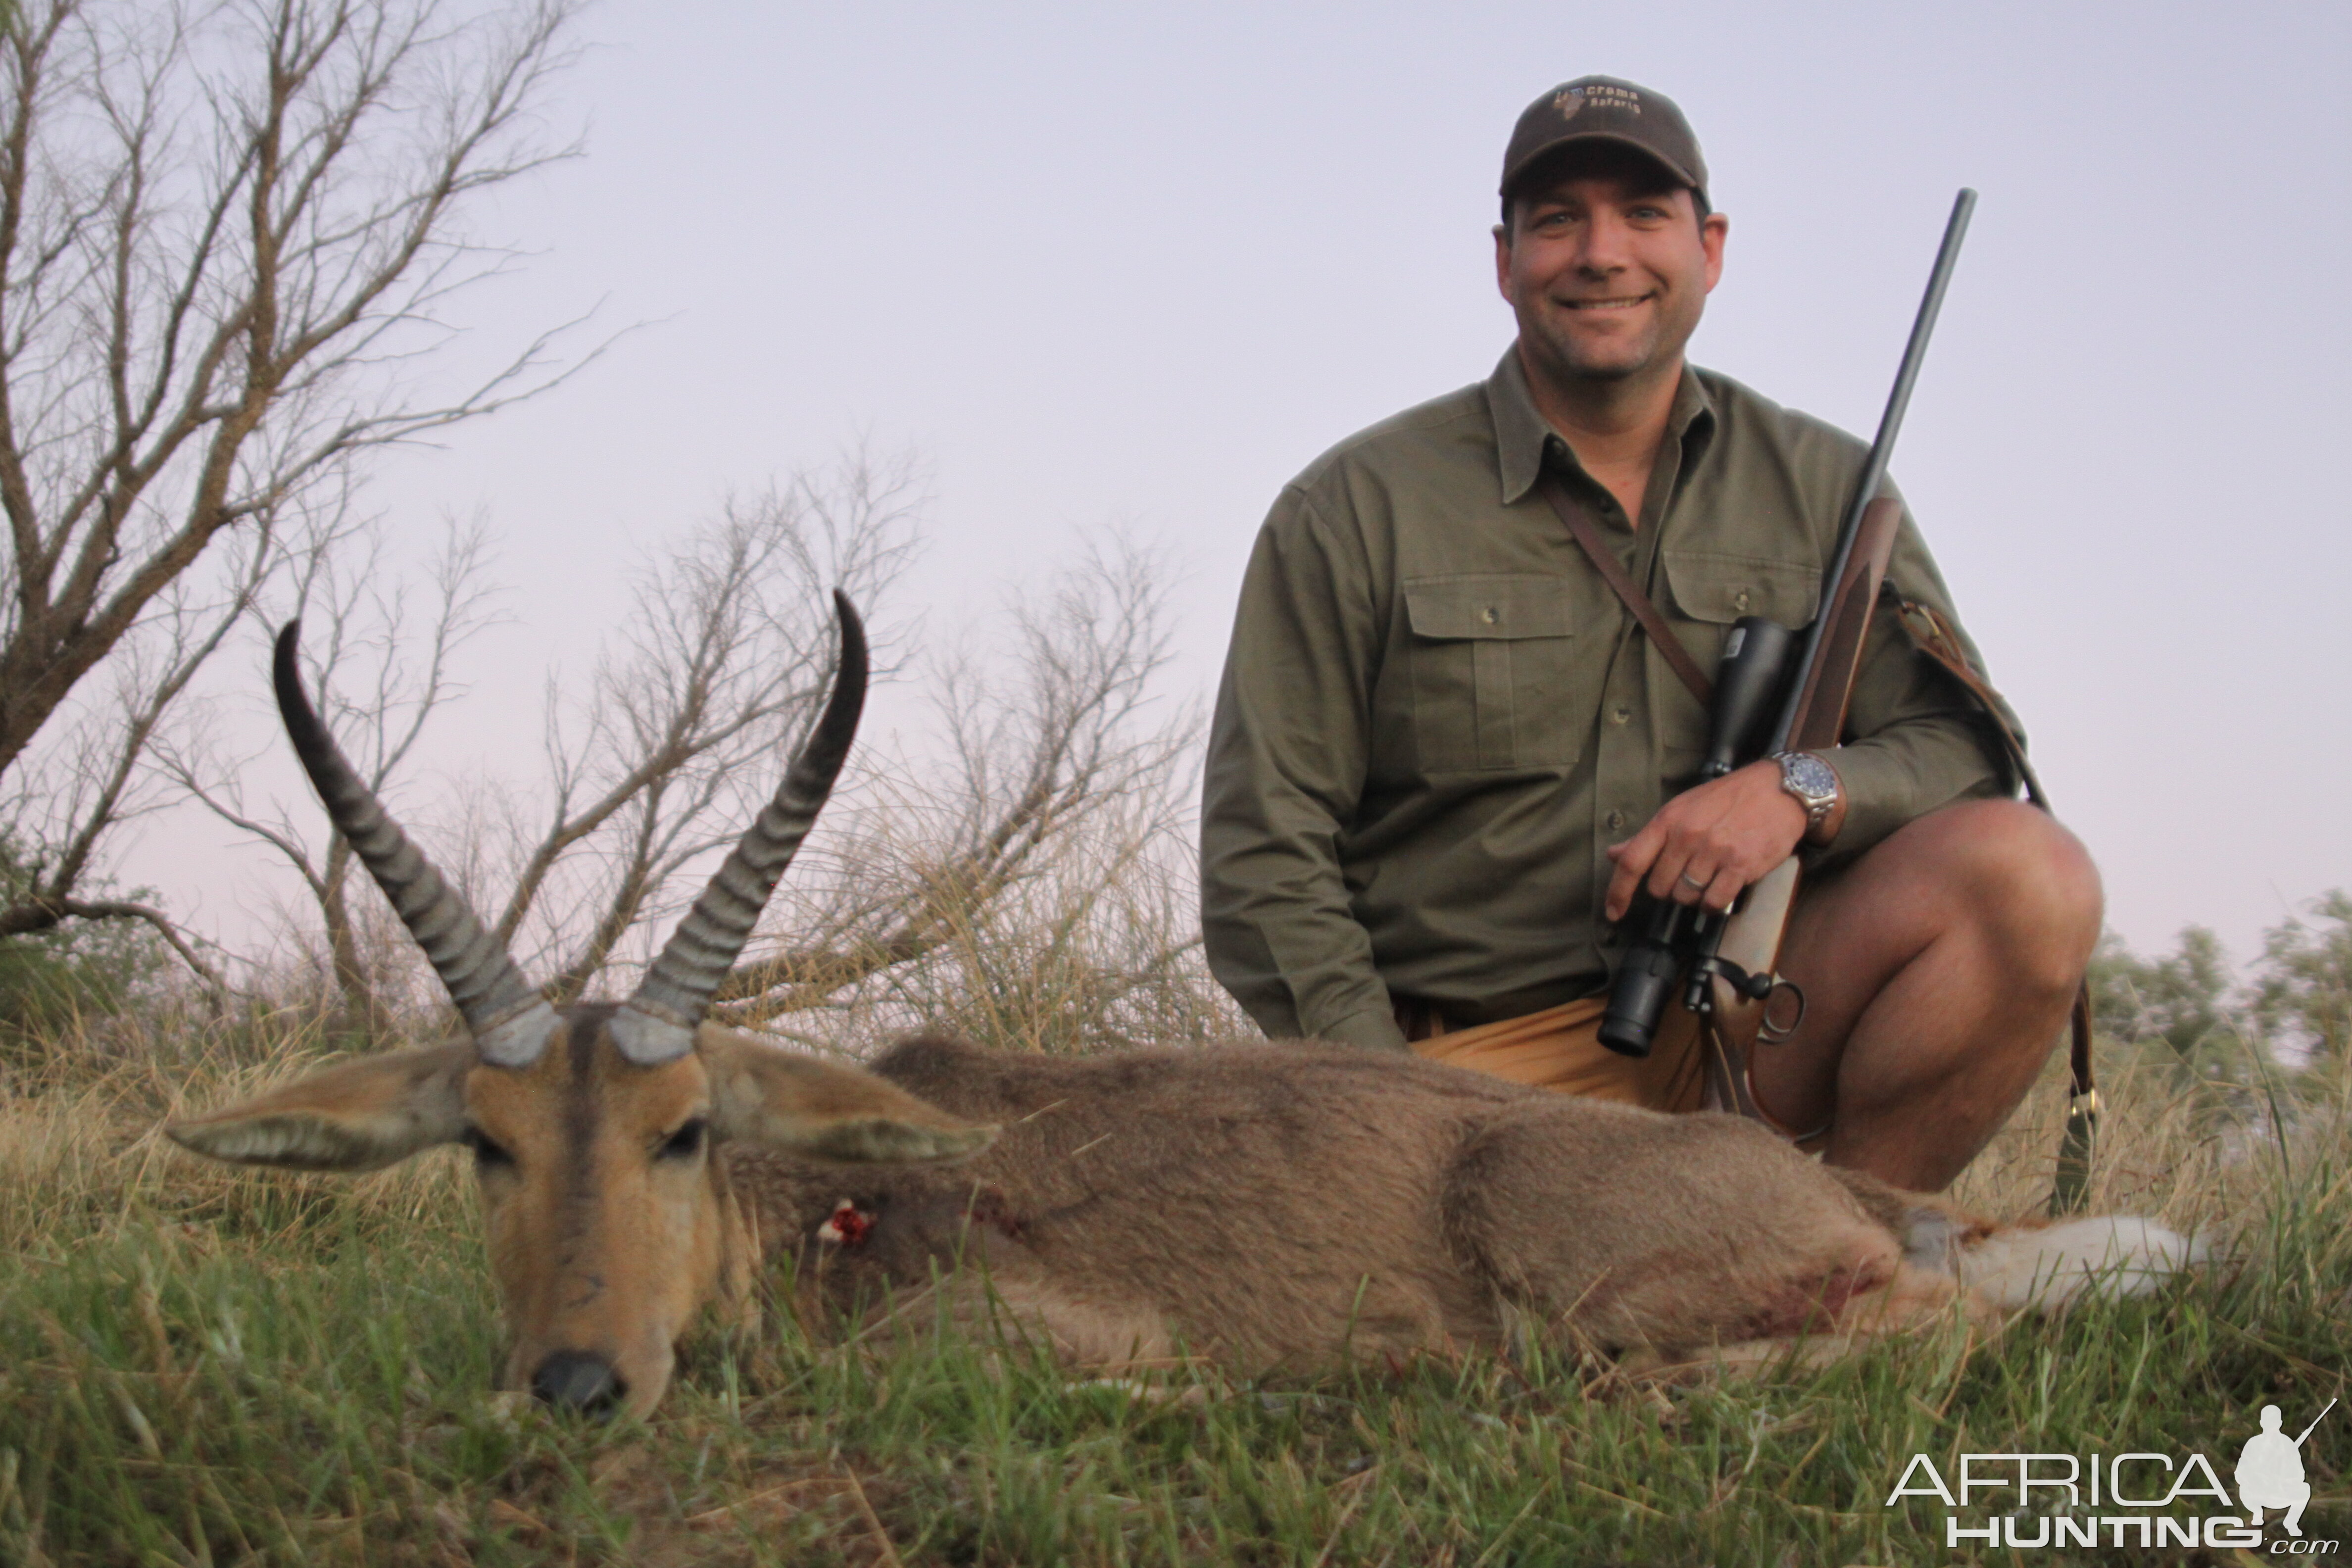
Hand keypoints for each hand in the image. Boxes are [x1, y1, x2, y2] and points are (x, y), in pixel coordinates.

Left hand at [1604, 759, 1812, 920]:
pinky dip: (1714, 903)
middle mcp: (1687, 836)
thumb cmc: (1729, 798)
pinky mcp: (1740, 866)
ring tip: (1709, 876)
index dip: (1618, 891)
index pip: (1632, 861)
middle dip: (1670, 888)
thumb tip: (1615, 853)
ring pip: (1686, 897)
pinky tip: (1722, 887)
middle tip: (1688, 874)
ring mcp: (1714, 852)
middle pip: (1659, 887)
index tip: (1613, 912)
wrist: (1779, 791)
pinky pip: (1713, 902)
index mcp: (1668, 820)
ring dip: (1694, 896)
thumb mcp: (1684, 808)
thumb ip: (1650, 835)